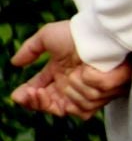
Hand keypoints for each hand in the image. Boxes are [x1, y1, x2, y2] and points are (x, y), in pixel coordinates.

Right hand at [10, 22, 130, 120]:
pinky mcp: (108, 94)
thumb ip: (30, 49)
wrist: (103, 32)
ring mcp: (92, 93)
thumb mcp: (48, 37)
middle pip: (53, 108)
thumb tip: (15, 62)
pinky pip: (92, 103)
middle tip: (35, 92)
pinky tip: (89, 74)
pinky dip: (90, 86)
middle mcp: (75, 88)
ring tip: (77, 73)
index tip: (19, 95)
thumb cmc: (78, 33)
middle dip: (40, 101)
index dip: (29, 100)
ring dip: (73, 89)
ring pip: (73, 107)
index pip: (41, 97)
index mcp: (59, 77)